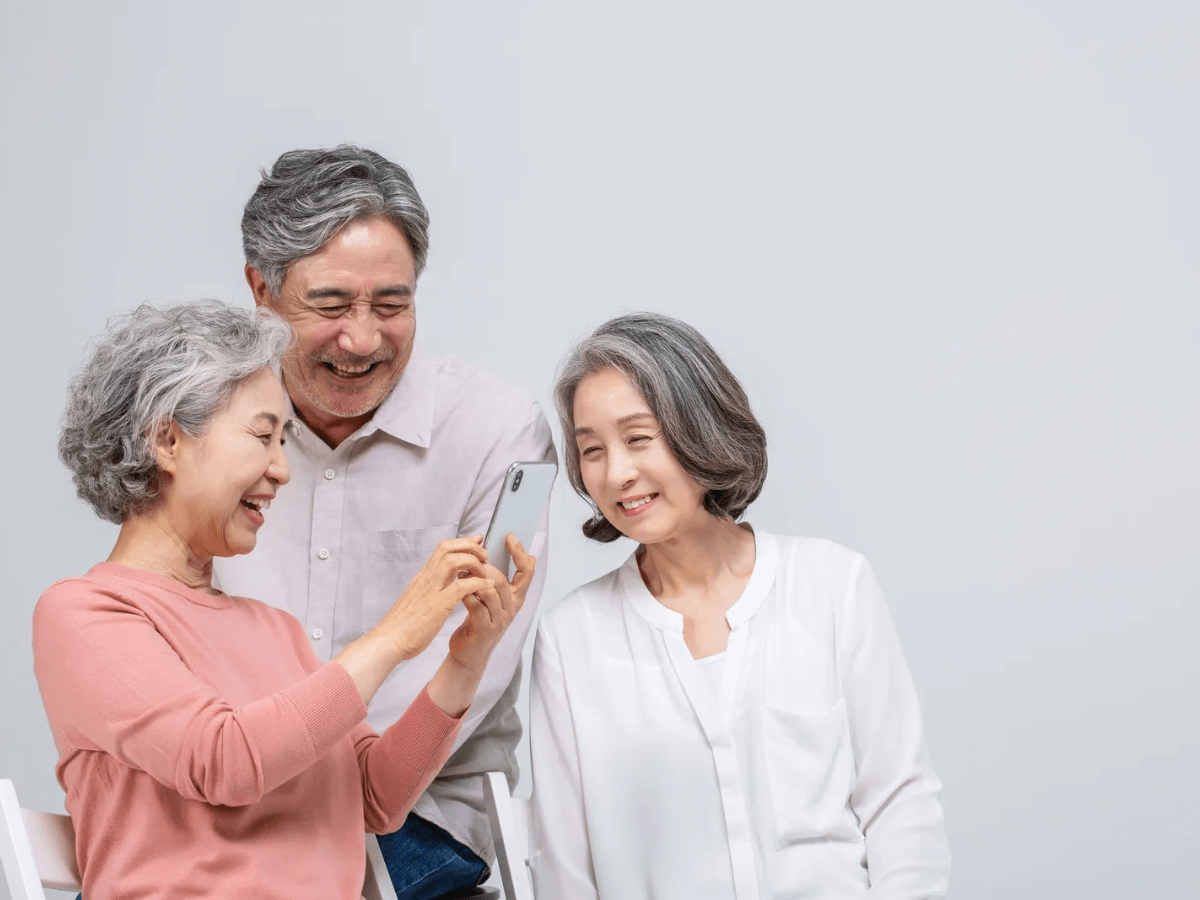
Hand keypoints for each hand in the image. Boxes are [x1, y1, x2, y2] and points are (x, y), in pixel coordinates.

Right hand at [373, 537, 494, 661]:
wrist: (388, 642)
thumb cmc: (401, 626)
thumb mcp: (415, 599)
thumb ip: (428, 589)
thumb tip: (440, 584)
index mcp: (422, 577)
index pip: (442, 549)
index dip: (462, 542)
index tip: (477, 542)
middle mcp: (426, 579)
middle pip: (448, 548)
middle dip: (470, 546)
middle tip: (484, 554)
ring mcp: (431, 590)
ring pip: (453, 561)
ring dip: (474, 562)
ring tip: (485, 570)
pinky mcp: (437, 605)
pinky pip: (461, 586)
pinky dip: (478, 583)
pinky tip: (487, 586)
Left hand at [446, 534, 536, 673]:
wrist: (470, 652)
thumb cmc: (478, 619)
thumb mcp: (490, 597)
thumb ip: (493, 576)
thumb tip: (486, 546)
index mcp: (516, 595)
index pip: (527, 570)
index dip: (520, 552)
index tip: (509, 537)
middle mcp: (512, 607)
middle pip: (504, 578)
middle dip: (485, 566)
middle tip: (471, 560)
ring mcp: (500, 619)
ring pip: (490, 590)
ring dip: (473, 579)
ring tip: (461, 573)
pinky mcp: (486, 629)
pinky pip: (476, 606)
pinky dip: (466, 595)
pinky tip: (459, 592)